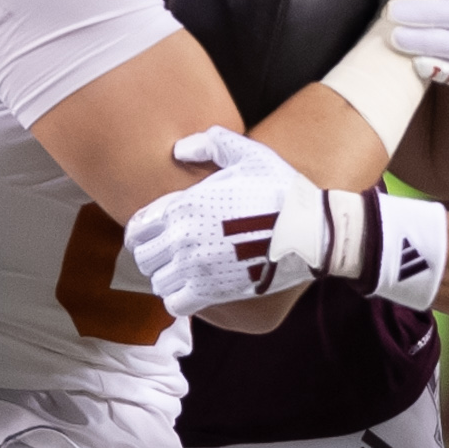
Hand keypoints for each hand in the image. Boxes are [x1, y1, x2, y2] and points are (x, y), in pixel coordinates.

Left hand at [126, 133, 322, 314]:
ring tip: (185, 274)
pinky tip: (195, 291)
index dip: (144, 232)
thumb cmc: (282, 191)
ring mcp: (195, 266)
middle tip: (172, 255)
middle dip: (155, 256)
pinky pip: (175, 304)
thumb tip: (179, 149)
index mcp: (185, 204)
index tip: (157, 234)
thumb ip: (212, 143)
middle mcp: (183, 237)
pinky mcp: (211, 291)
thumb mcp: (250, 155)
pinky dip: (180, 300)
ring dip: (168, 279)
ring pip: (157, 282)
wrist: (309, 230)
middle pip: (143, 257)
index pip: (138, 226)